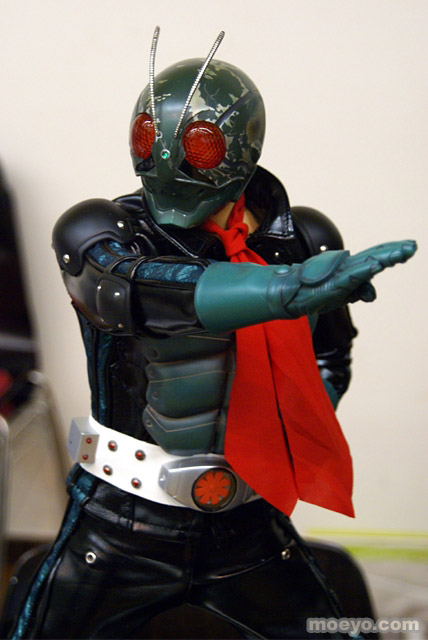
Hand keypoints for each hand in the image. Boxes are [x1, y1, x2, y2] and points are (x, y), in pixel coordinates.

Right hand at [284, 240, 416, 316]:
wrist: (287, 295)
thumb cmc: (312, 293)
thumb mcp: (340, 295)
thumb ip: (358, 291)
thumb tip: (373, 293)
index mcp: (349, 268)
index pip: (374, 256)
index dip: (391, 252)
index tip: (409, 248)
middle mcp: (345, 267)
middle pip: (373, 255)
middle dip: (393, 251)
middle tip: (412, 246)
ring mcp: (337, 274)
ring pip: (364, 264)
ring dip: (383, 258)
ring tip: (400, 254)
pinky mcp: (330, 285)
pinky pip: (349, 277)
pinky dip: (363, 271)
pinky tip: (376, 266)